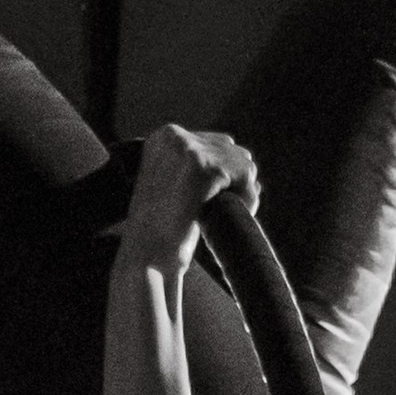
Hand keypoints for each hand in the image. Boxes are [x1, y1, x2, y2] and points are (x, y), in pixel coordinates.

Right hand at [116, 124, 259, 276]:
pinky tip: (242, 214)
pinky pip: (244, 174)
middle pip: (230, 148)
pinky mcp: (203, 167)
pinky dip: (249, 196)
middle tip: (235, 208)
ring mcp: (187, 149)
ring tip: (235, 214)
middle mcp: (173, 136)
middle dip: (237, 179)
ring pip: (241, 160)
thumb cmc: (161, 232)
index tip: (227, 198)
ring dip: (245, 189)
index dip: (227, 172)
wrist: (146, 257)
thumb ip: (202, 168)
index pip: (214, 143)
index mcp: (163, 138)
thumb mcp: (176, 188)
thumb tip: (248, 160)